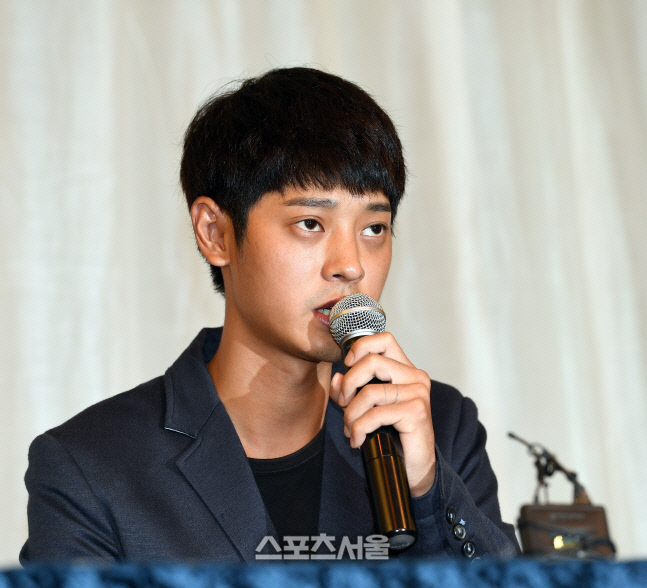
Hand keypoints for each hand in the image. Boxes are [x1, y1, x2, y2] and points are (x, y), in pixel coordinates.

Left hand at [329, 332, 435, 496]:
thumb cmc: (393, 434)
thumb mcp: (366, 407)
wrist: (414, 467)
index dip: (361, 348)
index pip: (384, 339)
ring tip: (351, 429)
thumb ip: (350, 389)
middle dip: (348, 384)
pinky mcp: (416, 412)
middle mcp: (415, 377)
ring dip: (351, 414)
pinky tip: (358, 440)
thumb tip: (336, 377)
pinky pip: (375, 415)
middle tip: (344, 404)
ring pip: (369, 392)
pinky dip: (359, 429)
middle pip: (371, 361)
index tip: (347, 366)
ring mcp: (418, 393)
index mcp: (406, 369)